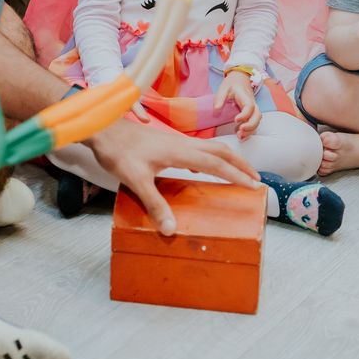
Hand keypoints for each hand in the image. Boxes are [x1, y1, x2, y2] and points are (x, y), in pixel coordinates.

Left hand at [86, 118, 259, 233]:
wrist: (103, 128)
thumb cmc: (118, 152)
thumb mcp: (135, 180)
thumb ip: (155, 204)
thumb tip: (171, 230)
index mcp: (180, 151)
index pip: (216, 163)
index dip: (237, 175)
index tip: (254, 185)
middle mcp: (183, 143)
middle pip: (220, 150)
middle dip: (241, 164)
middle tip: (256, 179)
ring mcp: (176, 140)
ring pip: (211, 147)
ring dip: (228, 158)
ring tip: (238, 172)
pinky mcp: (168, 141)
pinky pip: (199, 148)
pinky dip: (211, 157)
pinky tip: (203, 168)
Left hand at [214, 71, 260, 139]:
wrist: (241, 77)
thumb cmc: (232, 82)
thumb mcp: (223, 87)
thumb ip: (219, 98)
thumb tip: (215, 109)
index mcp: (245, 96)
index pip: (249, 106)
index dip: (244, 114)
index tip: (235, 120)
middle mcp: (252, 102)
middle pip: (257, 115)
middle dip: (251, 125)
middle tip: (240, 131)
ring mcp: (253, 107)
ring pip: (257, 120)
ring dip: (251, 129)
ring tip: (240, 136)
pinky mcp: (252, 111)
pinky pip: (254, 121)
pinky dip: (250, 129)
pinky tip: (242, 134)